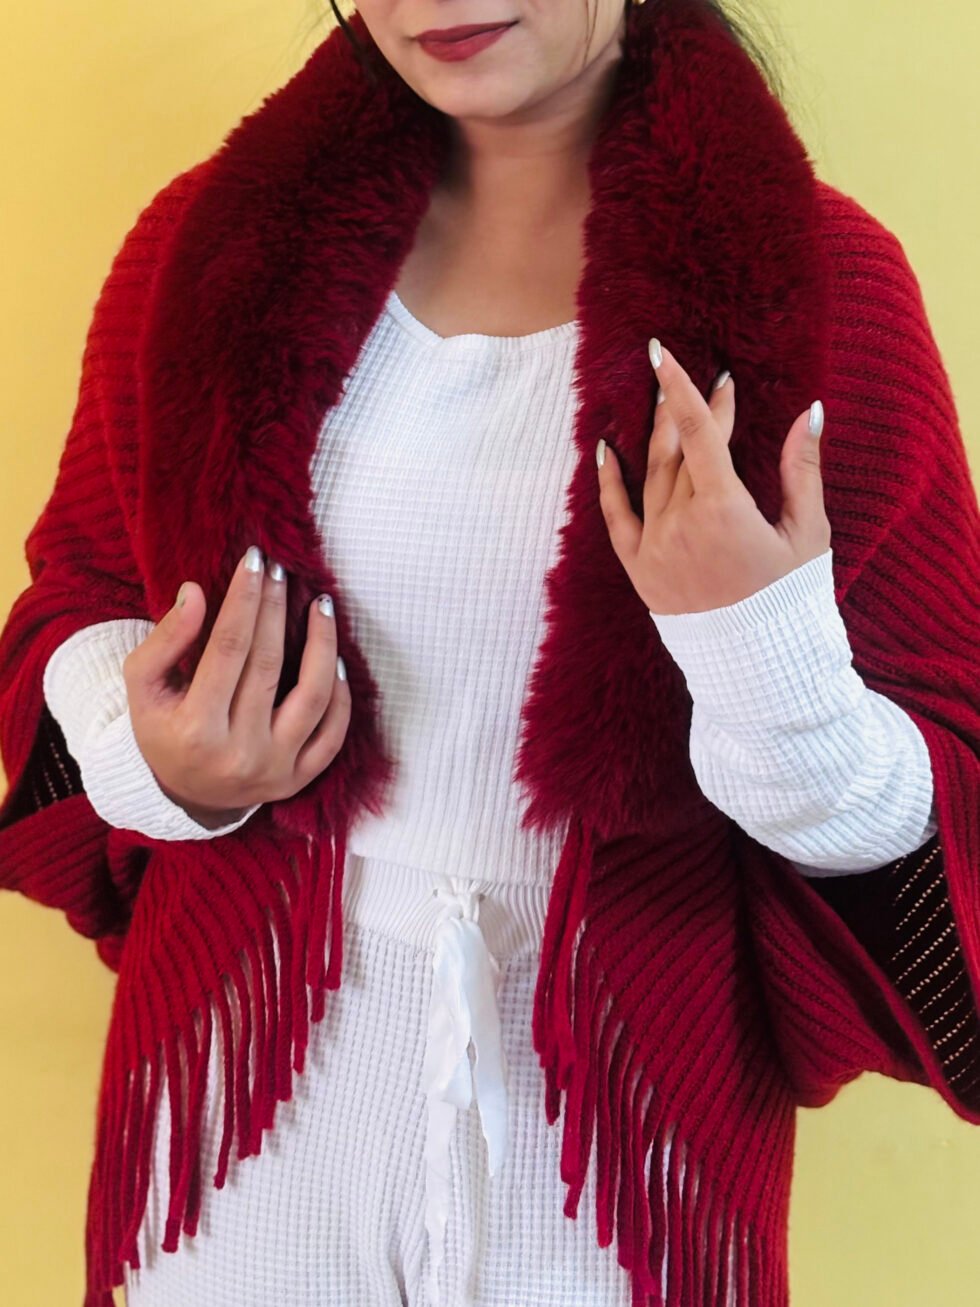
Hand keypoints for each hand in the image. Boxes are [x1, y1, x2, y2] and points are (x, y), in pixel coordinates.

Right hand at [122, 546, 351, 826]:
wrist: (182, 794)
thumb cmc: (161, 729)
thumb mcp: (143, 686)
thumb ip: (166, 639)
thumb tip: (196, 591)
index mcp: (195, 729)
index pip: (228, 648)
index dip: (245, 600)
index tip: (255, 561)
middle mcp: (239, 754)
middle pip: (269, 665)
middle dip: (277, 610)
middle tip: (282, 572)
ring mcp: (274, 770)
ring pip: (315, 697)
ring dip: (324, 644)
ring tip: (322, 605)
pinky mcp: (298, 780)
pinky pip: (333, 734)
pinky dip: (341, 694)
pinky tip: (335, 659)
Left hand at [595, 341, 830, 615]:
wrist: (757, 664)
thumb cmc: (789, 598)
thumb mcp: (807, 532)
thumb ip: (802, 469)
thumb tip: (810, 413)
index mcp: (723, 509)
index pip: (697, 433)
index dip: (682, 389)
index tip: (663, 352)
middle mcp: (680, 524)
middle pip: (678, 451)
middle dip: (690, 412)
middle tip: (703, 384)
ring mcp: (654, 547)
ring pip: (650, 477)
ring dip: (657, 436)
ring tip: (665, 404)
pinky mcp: (639, 569)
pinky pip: (615, 517)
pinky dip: (608, 482)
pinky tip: (604, 448)